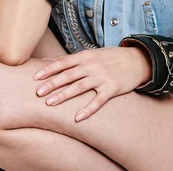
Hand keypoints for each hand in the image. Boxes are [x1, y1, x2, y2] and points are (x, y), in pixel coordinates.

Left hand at [32, 46, 151, 121]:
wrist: (136, 60)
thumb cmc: (110, 58)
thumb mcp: (92, 54)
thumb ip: (73, 60)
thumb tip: (51, 62)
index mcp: (86, 56)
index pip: (64, 62)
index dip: (49, 69)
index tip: (35, 77)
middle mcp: (92, 66)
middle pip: (68, 75)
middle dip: (52, 83)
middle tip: (38, 92)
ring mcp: (102, 77)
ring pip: (79, 87)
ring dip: (64, 95)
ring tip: (50, 103)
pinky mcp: (112, 89)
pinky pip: (98, 101)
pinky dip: (87, 110)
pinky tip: (77, 118)